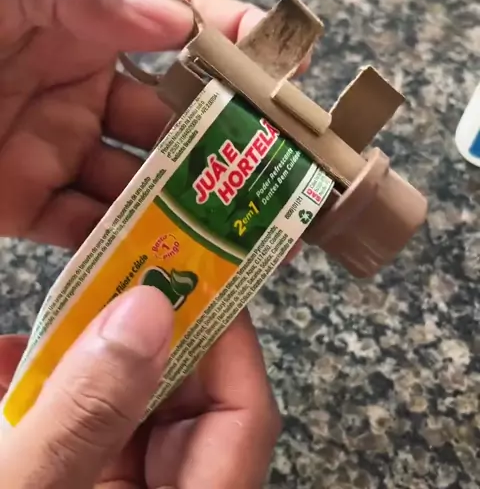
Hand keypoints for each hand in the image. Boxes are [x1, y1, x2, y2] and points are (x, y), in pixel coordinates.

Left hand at [0, 0, 268, 247]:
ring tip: (243, 231)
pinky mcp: (25, 204)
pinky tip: (162, 263)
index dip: (235, 42)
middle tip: (281, 172)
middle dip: (231, 143)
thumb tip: (176, 22)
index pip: (179, 27)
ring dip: (188, 207)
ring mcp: (57, 149)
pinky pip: (85, 230)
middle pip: (174, 117)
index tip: (284, 66)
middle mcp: (82, 88)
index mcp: (85, 24)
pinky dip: (121, 247)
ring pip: (141, 183)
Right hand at [0, 287, 280, 487]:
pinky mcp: (79, 484)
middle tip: (109, 278)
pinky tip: (2, 367)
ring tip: (51, 315)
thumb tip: (147, 309)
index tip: (188, 274)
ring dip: (87, 361)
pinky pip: (80, 435)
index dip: (226, 337)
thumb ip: (86, 419)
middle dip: (144, 339)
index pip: (244, 416)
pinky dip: (46, 398)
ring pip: (127, 413)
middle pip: (185, 405)